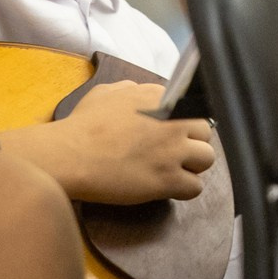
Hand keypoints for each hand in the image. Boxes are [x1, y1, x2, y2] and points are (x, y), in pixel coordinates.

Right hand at [0, 81, 216, 204]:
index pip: (192, 108)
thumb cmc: (82, 125)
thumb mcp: (106, 92)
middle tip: (172, 154)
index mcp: (160, 97)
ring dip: (192, 166)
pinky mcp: (168, 179)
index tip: (170, 135)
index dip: (181, 124)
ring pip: (207, 159)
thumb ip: (130, 89)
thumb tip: (140, 90)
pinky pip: (196, 187)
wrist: (70, 155)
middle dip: (191, 143)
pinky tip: (167, 188)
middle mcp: (173, 121)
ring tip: (171, 172)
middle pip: (205, 132)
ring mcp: (172, 150)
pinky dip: (184, 190)